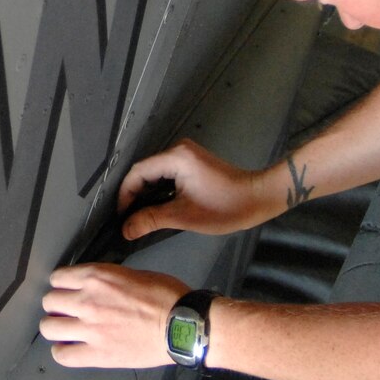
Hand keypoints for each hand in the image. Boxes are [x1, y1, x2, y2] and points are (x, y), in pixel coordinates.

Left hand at [40, 263, 191, 368]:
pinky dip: (62, 351)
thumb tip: (97, 286)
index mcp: (96, 277)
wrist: (182, 325)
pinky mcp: (97, 354)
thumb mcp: (133, 274)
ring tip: (66, 330)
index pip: (58, 278)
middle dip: (57, 305)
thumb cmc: (166, 295)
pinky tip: (71, 348)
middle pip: (49, 301)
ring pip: (49, 327)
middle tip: (69, 311)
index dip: (63, 285)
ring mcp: (89, 329)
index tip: (69, 291)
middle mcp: (87, 301)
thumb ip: (108, 279)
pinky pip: (63, 355)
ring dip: (56, 327)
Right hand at [116, 139, 278, 239]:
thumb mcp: (184, 216)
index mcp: (176, 157)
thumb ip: (151, 220)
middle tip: (127, 217)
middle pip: (145, 170)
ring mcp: (186, 154)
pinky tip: (156, 205)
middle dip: (134, 194)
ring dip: (146, 192)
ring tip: (138, 214)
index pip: (138, 172)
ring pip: (155, 172)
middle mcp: (179, 149)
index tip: (121, 215)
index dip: (125, 194)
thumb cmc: (226, 207)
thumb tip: (126, 229)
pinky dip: (158, 189)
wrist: (257, 198)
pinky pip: (167, 172)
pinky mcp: (192, 161)